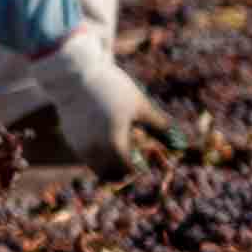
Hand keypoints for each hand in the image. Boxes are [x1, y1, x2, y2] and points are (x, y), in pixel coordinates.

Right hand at [10, 30, 172, 176]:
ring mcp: (79, 145)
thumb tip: (181, 144)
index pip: (128, 171)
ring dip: (108, 164)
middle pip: (109, 175)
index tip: (145, 163)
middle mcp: (95, 150)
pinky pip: (86, 155)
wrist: (74, 76)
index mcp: (114, 144)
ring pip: (96, 167)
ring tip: (118, 146)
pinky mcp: (70, 138)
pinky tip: (103, 135)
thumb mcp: (141, 106)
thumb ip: (161, 126)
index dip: (138, 169)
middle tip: (132, 161)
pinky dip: (97, 153)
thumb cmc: (113, 89)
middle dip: (122, 172)